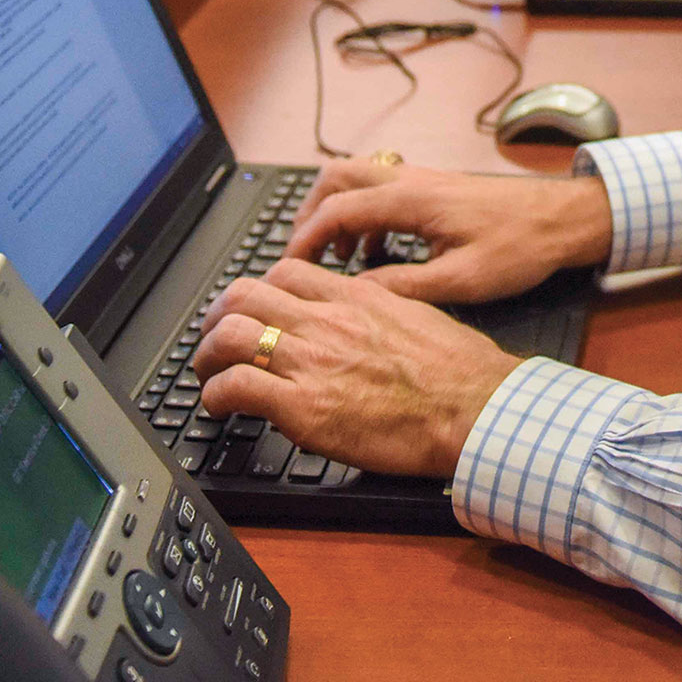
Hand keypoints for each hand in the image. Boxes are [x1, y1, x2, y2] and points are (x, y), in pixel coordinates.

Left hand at [194, 259, 521, 478]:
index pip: (286, 272)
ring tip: (206, 373)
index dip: (259, 290)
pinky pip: (236, 386)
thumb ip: (380, 310)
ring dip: (206, 354)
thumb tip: (365, 316)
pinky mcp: (303, 406)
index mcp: (356, 296)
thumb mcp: (418, 317)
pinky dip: (215, 394)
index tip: (254, 309)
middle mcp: (327, 320)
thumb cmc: (461, 372)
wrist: (475, 409)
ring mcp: (312, 361)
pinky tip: (218, 405)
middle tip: (214, 337)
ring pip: (230, 333)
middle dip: (217, 315)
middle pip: (244, 294)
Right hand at [281, 160, 612, 304]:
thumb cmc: (520, 246)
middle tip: (301, 256)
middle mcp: (410, 180)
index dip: (304, 238)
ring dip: (337, 214)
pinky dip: (364, 217)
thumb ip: (403, 286)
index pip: (336, 209)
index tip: (287, 268)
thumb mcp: (460, 280)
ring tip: (335, 260)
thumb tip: (355, 295)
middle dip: (310, 215)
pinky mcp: (434, 189)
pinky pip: (381, 191)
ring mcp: (422, 180)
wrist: (562, 219)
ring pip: (357, 180)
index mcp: (409, 199)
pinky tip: (375, 256)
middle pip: (336, 179)